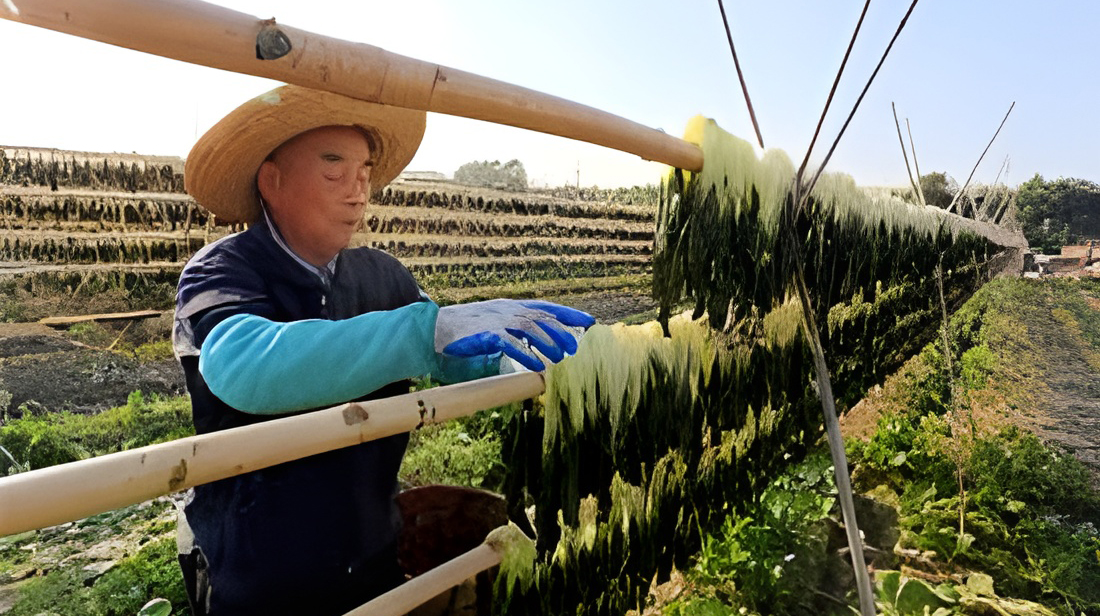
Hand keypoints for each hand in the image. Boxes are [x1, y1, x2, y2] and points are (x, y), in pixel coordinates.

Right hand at [435, 299, 595, 370]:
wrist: (432, 331)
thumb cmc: (463, 334)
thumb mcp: (493, 331)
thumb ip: (513, 337)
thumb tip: (535, 353)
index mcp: (509, 308)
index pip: (545, 307)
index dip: (568, 313)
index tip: (589, 321)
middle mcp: (506, 310)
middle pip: (542, 316)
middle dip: (562, 330)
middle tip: (576, 348)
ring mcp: (495, 320)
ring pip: (530, 327)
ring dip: (548, 342)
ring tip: (561, 358)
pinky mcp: (485, 334)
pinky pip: (510, 343)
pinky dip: (524, 353)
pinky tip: (536, 365)